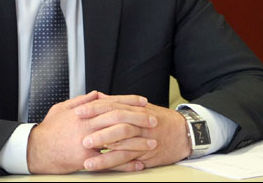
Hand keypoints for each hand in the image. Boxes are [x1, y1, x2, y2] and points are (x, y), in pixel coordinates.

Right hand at [26, 91, 153, 173]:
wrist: (34, 150)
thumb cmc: (48, 129)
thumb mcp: (63, 108)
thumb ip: (82, 101)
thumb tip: (98, 94)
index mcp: (84, 113)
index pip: (112, 103)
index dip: (129, 101)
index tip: (143, 101)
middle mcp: (88, 127)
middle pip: (119, 120)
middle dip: (139, 119)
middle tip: (154, 119)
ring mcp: (88, 144)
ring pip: (118, 141)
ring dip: (137, 142)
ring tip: (152, 142)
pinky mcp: (86, 160)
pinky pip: (110, 162)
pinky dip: (126, 164)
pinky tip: (138, 164)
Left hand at [75, 94, 191, 170]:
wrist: (184, 133)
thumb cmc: (160, 120)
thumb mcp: (140, 107)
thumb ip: (118, 103)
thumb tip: (98, 97)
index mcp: (134, 109)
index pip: (111, 106)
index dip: (94, 108)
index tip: (78, 111)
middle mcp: (138, 122)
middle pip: (115, 123)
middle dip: (96, 129)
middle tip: (79, 134)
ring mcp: (143, 139)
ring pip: (122, 143)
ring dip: (103, 150)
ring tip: (86, 156)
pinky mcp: (146, 154)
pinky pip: (129, 159)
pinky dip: (115, 162)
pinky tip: (102, 165)